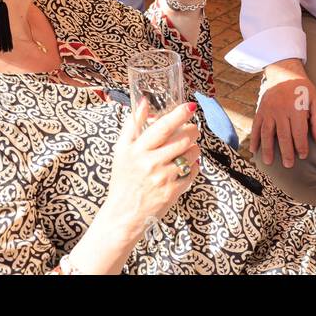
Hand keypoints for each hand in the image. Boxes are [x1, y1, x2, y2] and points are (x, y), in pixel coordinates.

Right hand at [103, 99, 200, 236]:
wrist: (123, 214)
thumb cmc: (123, 179)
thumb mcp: (121, 150)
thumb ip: (133, 124)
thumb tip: (144, 101)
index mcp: (137, 150)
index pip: (163, 127)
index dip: (179, 114)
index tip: (190, 106)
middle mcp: (150, 163)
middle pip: (183, 139)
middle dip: (192, 130)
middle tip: (191, 129)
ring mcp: (163, 178)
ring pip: (191, 154)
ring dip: (194, 148)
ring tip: (186, 149)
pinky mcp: (173, 191)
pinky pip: (192, 171)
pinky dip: (192, 165)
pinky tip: (183, 166)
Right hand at [250, 60, 315, 167]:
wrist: (284, 72)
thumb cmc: (303, 89)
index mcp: (296, 108)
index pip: (299, 132)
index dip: (301, 146)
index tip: (303, 156)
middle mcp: (281, 110)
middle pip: (283, 135)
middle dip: (286, 152)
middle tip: (288, 165)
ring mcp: (268, 110)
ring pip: (267, 133)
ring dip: (267, 149)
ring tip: (269, 163)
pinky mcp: (260, 110)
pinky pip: (256, 126)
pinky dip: (254, 139)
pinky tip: (254, 150)